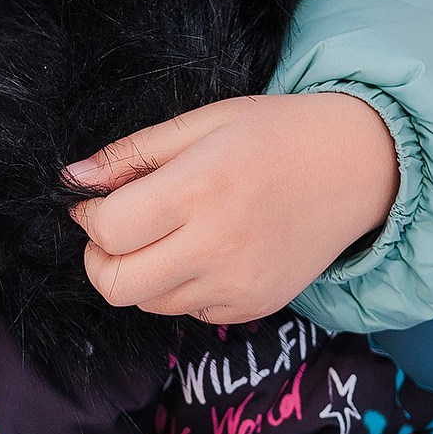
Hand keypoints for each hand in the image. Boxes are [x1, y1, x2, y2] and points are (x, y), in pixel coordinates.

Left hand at [63, 91, 398, 322]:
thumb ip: (133, 154)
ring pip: (149, 302)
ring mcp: (238, 284)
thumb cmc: (275, 134)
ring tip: (167, 233)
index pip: (110, 231)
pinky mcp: (255, 306)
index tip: (98, 200)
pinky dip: (180, 287)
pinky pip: (189, 311)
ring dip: (141, 273)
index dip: (90, 217)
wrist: (358, 167)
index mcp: (200, 189)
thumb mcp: (202, 122)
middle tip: (116, 230)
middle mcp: (218, 246)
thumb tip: (73, 178)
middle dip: (99, 259)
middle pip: (117, 285)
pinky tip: (204, 250)